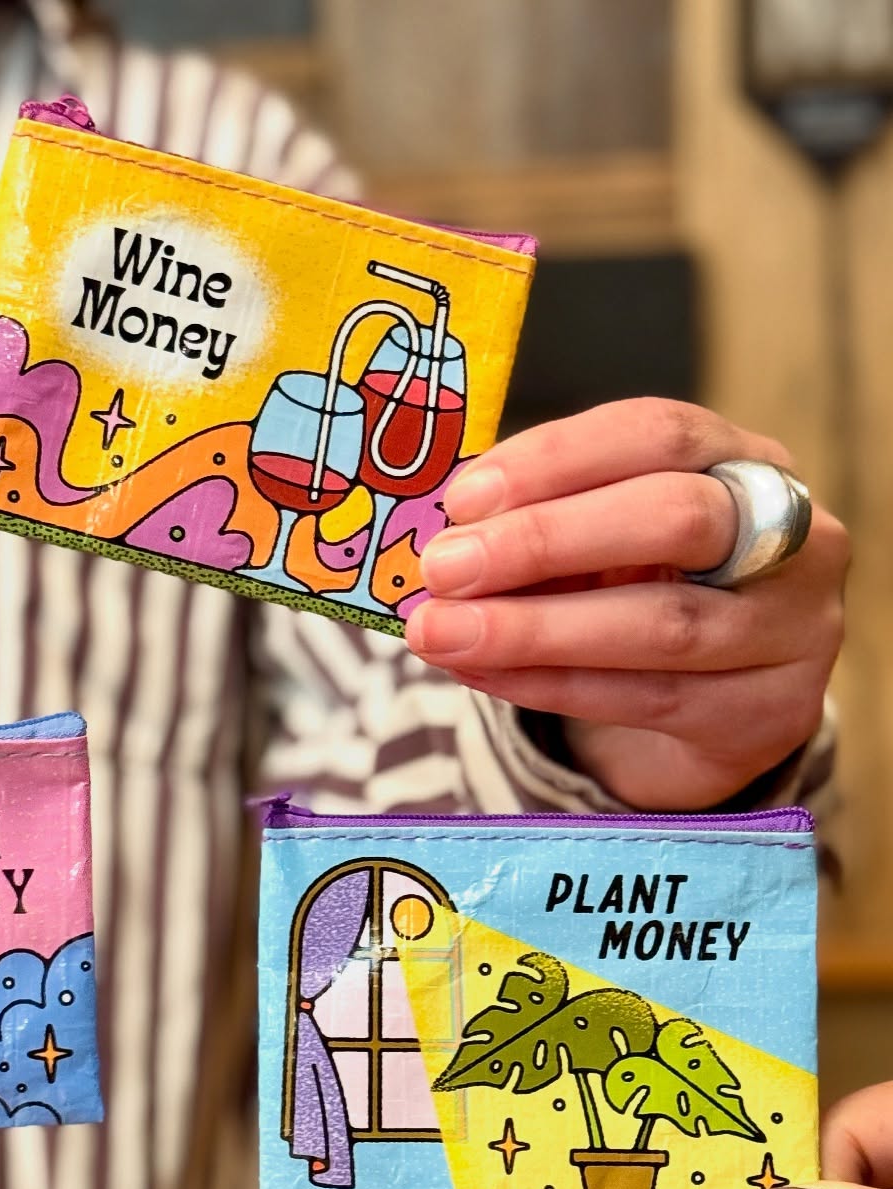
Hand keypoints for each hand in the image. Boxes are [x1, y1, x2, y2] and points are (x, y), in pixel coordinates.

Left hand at [406, 399, 847, 809]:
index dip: (555, 460)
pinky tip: (479, 673)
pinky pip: (646, 697)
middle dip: (544, 541)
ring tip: (440, 632)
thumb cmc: (639, 593)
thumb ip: (539, 526)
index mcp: (743, 461)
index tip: (463, 498)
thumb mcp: (598, 543)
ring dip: (532, 629)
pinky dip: (548, 684)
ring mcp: (793, 628)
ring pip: (660, 625)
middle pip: (676, 519)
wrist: (716, 706)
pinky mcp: (770, 711)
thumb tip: (441, 537)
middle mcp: (793, 535)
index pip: (658, 433)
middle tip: (444, 567)